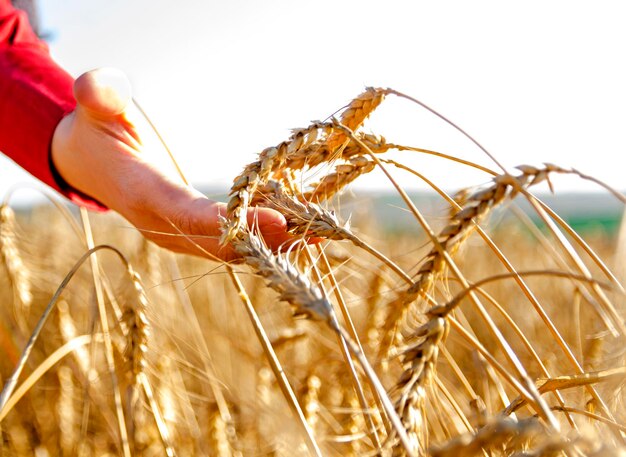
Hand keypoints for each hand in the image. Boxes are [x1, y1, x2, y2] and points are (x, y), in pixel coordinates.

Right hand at [51, 68, 292, 260]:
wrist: (88, 164)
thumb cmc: (97, 132)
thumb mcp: (96, 108)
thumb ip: (100, 95)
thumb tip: (97, 87)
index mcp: (142, 194)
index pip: (190, 215)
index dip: (233, 222)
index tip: (278, 221)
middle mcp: (161, 226)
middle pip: (218, 242)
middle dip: (266, 239)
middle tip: (312, 230)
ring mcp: (175, 237)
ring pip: (226, 250)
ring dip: (269, 245)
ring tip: (313, 234)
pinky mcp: (188, 237)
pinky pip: (226, 245)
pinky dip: (259, 241)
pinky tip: (293, 231)